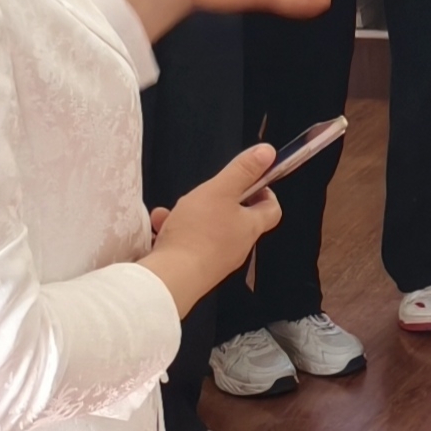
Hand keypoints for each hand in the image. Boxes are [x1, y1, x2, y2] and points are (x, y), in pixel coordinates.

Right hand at [144, 143, 281, 313]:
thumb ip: (243, 171)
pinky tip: (160, 226)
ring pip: (208, 230)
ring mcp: (216, 260)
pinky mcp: (194, 269)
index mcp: (250, 227)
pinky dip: (175, 232)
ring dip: (191, 216)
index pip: (271, 209)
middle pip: (236, 219)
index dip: (264, 193)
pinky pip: (188, 244)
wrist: (172, 278)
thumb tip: (268, 153)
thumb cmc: (198, 232)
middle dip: (220, 202)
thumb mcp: (220, 191)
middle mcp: (238, 246)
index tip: (253, 182)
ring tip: (175, 209)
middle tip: (207, 193)